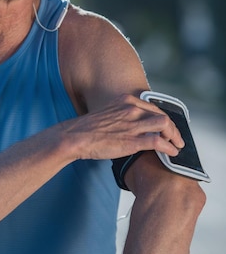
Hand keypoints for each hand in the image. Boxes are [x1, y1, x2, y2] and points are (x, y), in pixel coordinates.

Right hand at [62, 93, 183, 161]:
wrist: (75, 137)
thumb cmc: (88, 129)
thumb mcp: (108, 113)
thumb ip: (122, 116)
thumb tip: (132, 125)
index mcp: (126, 100)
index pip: (153, 107)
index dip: (164, 118)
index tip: (167, 127)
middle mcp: (132, 109)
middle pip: (163, 115)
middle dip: (173, 128)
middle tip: (177, 139)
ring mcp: (133, 124)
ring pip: (165, 125)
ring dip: (174, 136)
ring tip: (177, 146)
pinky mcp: (132, 140)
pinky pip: (158, 142)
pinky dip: (169, 148)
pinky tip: (171, 153)